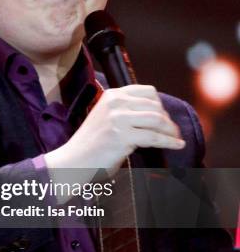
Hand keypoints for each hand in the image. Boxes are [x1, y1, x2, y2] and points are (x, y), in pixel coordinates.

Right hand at [44, 84, 184, 177]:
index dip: (160, 104)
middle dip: (168, 120)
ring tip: (176, 138)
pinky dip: (169, 142)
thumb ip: (125, 111)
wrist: (74, 160)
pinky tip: (177, 145)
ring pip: (157, 120)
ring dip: (171, 131)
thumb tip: (155, 114)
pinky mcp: (122, 136)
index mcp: (112, 95)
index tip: (164, 116)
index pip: (147, 91)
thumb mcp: (106, 116)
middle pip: (155, 106)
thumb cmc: (91, 143)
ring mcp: (118, 119)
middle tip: (173, 131)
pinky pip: (154, 137)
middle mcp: (116, 103)